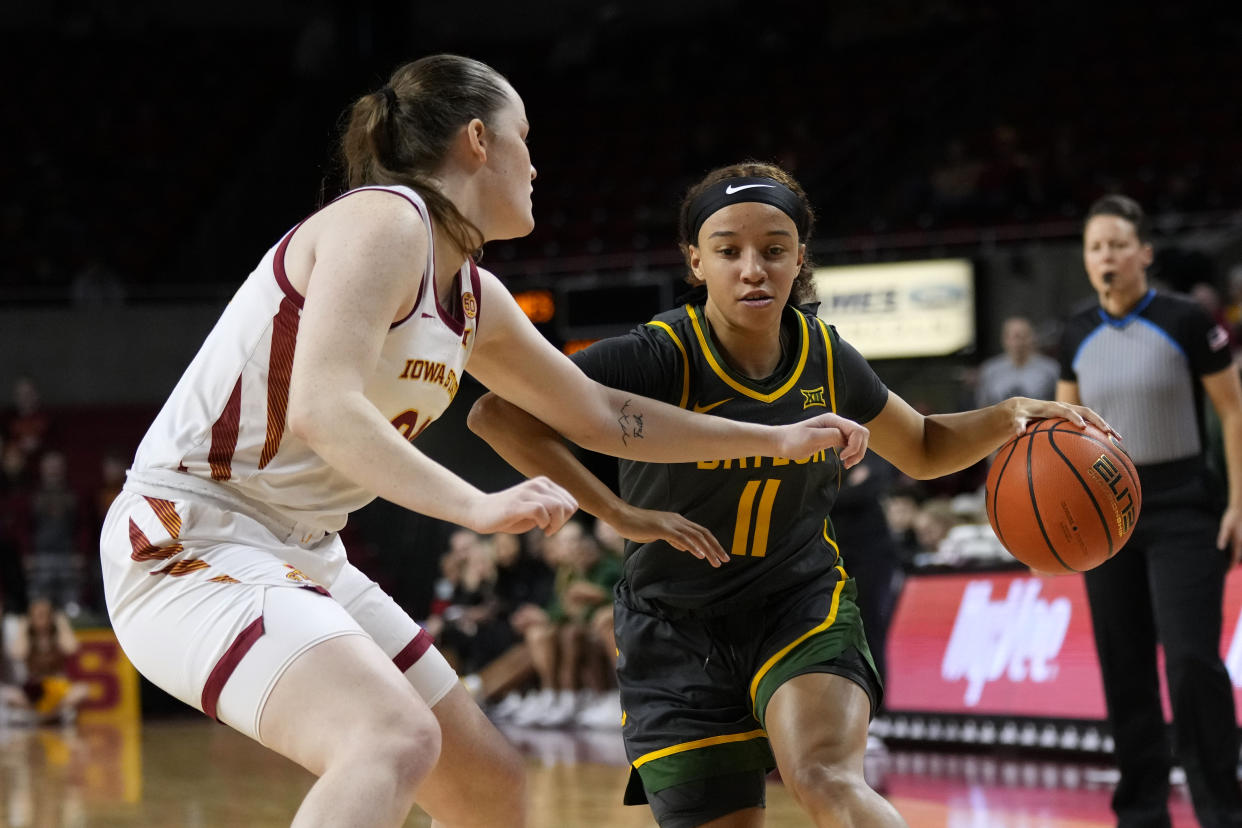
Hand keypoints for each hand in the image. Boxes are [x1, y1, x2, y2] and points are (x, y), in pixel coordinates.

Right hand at [467, 476, 577, 534]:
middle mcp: (538, 484)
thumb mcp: (537, 509)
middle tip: (549, 529)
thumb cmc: (511, 514)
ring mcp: (527, 492)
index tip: (553, 525)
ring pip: (557, 506)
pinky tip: (538, 527)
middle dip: (562, 522)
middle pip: (567, 505)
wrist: (481, 512)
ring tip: (546, 530)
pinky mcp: (516, 504)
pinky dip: (544, 523)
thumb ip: (553, 508)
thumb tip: (572, 509)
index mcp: (544, 484)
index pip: (571, 502)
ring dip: (556, 523)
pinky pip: (540, 510)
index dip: (566, 518)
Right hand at [608, 506, 728, 566]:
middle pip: (703, 533)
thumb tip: (686, 547)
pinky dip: (693, 546)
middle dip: (716, 547)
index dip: (713, 543)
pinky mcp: (662, 528)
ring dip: (708, 549)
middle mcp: (678, 520)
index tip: (721, 554)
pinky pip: (681, 538)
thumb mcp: (659, 533)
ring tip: (716, 562)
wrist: (623, 518)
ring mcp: (671, 523)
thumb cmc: (639, 526)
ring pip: (695, 536)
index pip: (701, 531)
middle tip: (725, 560)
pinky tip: (700, 555)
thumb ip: (673, 539)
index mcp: (678, 521)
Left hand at [779, 413, 868, 468]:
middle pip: (862, 434)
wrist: (781, 443)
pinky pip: (851, 445)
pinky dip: (852, 454)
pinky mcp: (833, 439)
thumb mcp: (810, 438)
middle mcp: (837, 423)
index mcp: (832, 420)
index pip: (857, 430)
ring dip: (858, 453)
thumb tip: (844, 438)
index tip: (842, 457)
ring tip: (847, 464)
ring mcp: (836, 430)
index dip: (855, 446)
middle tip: (847, 462)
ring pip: (859, 440)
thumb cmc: (792, 440)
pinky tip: (845, 462)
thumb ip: (830, 435)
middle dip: (860, 450)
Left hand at [1006, 397, 1116, 436]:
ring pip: (1093, 417)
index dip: (1074, 417)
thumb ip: (1018, 424)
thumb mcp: (1017, 418)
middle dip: (1098, 421)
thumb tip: (1018, 433)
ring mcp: (1072, 412)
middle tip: (1108, 432)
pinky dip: (1100, 432)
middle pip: (1086, 412)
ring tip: (1118, 439)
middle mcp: (1065, 408)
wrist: (1024, 407)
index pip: (1066, 411)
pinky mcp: (1075, 418)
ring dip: (1105, 426)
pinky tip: (1111, 446)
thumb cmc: (1021, 415)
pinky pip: (1090, 424)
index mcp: (1053, 407)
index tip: (1082, 427)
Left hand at [1218, 506, 1241, 564]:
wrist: (1238, 509)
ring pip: (1239, 551)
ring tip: (1228, 562)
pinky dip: (1234, 550)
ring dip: (1234, 557)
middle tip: (1227, 569)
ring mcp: (1241, 539)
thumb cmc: (1231, 518)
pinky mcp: (1238, 536)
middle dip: (1233, 563)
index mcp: (1238, 542)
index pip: (1235, 557)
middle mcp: (1241, 542)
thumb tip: (1220, 548)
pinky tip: (1228, 550)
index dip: (1231, 565)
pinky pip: (1237, 545)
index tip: (1227, 572)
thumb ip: (1223, 537)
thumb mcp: (1225, 527)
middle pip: (1238, 556)